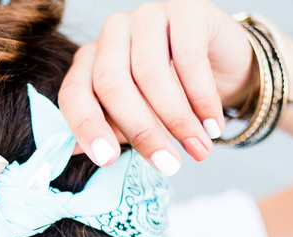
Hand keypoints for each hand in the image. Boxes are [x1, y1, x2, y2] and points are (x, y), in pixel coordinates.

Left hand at [59, 0, 254, 174]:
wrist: (221, 65)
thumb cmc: (170, 95)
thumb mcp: (134, 119)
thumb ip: (106, 133)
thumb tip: (71, 154)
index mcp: (89, 59)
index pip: (75, 92)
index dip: (86, 127)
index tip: (107, 160)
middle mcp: (113, 32)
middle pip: (112, 84)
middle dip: (142, 131)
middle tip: (168, 165)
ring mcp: (148, 16)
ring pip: (150, 72)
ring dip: (178, 120)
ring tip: (198, 150)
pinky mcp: (187, 9)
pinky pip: (190, 58)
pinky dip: (202, 98)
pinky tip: (213, 125)